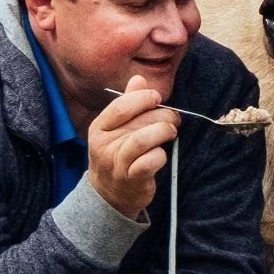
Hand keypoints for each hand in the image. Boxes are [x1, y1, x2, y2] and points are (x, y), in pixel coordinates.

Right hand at [87, 75, 179, 217]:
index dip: (143, 98)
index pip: (121, 106)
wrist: (109, 195)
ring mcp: (116, 163)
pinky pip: (150, 161)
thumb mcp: (117, 129)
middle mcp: (104, 145)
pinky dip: (161, 155)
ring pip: (143, 139)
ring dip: (164, 132)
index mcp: (99, 128)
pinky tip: (162, 154)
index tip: (157, 98)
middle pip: (138, 121)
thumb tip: (139, 78)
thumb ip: (129, 103)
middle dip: (163, 116)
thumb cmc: (118, 156)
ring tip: (171, 132)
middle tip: (174, 119)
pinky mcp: (131, 180)